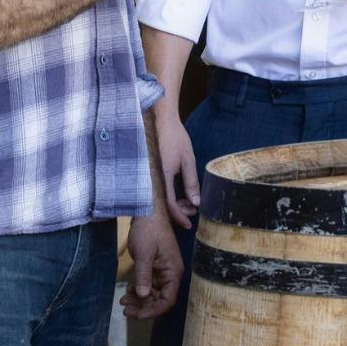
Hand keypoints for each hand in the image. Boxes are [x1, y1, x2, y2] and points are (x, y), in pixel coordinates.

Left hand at [120, 210, 182, 319]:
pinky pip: (149, 284)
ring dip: (140, 300)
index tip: (137, 314)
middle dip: (143, 306)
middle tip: (125, 309)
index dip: (154, 310)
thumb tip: (143, 296)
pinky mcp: (155, 267)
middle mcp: (171, 273)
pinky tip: (128, 291)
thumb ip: (144, 275)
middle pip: (160, 299)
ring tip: (123, 301)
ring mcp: (163, 270)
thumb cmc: (148, 230)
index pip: (168, 300)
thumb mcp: (144, 253)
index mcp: (173, 271)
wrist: (147, 211)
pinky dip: (139, 290)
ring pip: (153, 293)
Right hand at [155, 109, 198, 228]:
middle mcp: (153, 179)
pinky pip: (159, 189)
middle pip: (164, 205)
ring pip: (161, 198)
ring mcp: (150, 176)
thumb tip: (196, 202)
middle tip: (193, 211)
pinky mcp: (150, 172)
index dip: (179, 217)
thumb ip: (191, 182)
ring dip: (175, 204)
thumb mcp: (187, 160)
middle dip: (179, 211)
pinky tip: (180, 194)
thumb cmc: (175, 137)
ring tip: (189, 202)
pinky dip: (170, 195)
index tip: (189, 225)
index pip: (169, 205)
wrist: (160, 120)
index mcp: (162, 177)